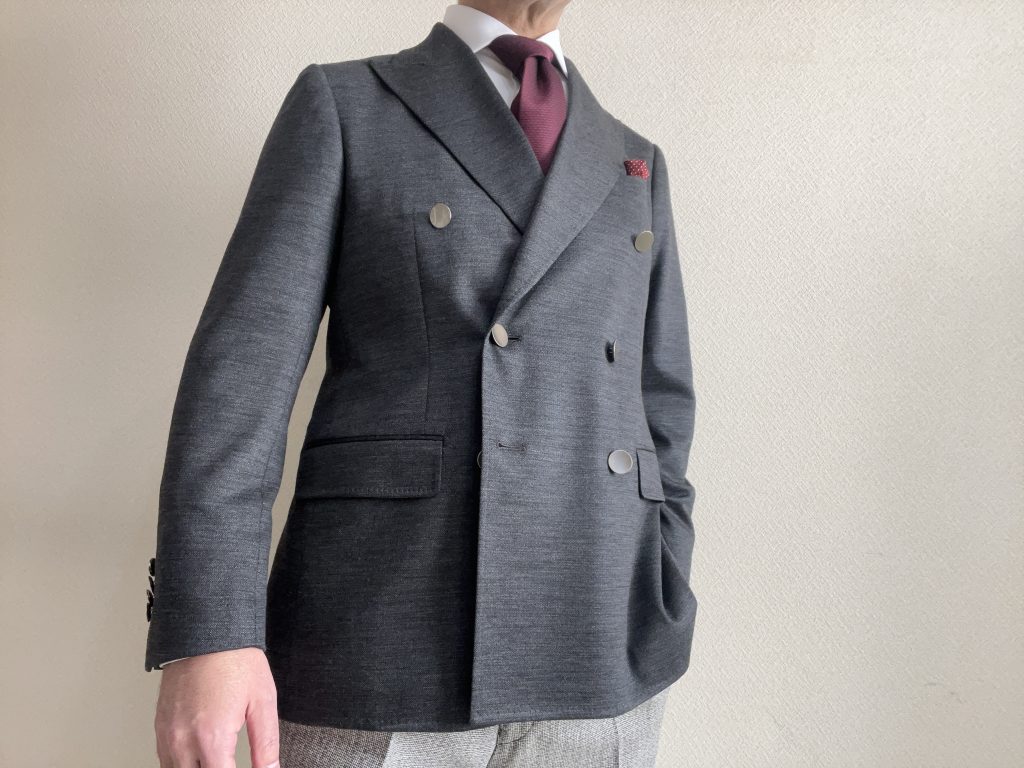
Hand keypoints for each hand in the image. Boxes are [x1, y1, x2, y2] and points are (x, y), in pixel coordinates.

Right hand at [154, 647, 279, 767]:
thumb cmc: (236, 660)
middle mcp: (183, 741)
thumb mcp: (263, 701)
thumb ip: (266, 744)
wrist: (205, 630)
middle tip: (230, 761)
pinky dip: (181, 765)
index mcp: (212, 737)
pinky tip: (198, 760)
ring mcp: (167, 734)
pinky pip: (165, 761)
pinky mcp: (160, 726)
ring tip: (218, 761)